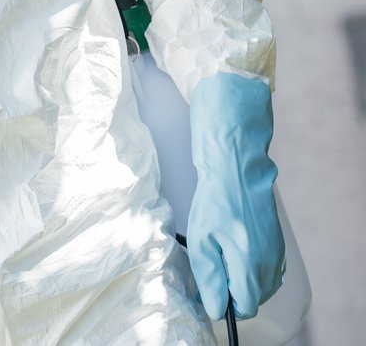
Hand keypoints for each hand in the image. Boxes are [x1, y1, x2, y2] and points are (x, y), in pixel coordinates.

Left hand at [186, 73, 284, 319]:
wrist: (237, 171)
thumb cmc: (215, 201)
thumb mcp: (201, 241)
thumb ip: (209, 278)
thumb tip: (214, 308)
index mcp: (250, 264)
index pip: (243, 306)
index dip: (224, 303)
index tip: (209, 289)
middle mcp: (269, 263)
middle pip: (253, 298)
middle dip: (231, 290)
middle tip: (211, 265)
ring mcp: (277, 254)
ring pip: (260, 285)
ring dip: (240, 279)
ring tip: (221, 252)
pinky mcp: (278, 245)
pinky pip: (266, 270)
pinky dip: (250, 267)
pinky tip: (233, 247)